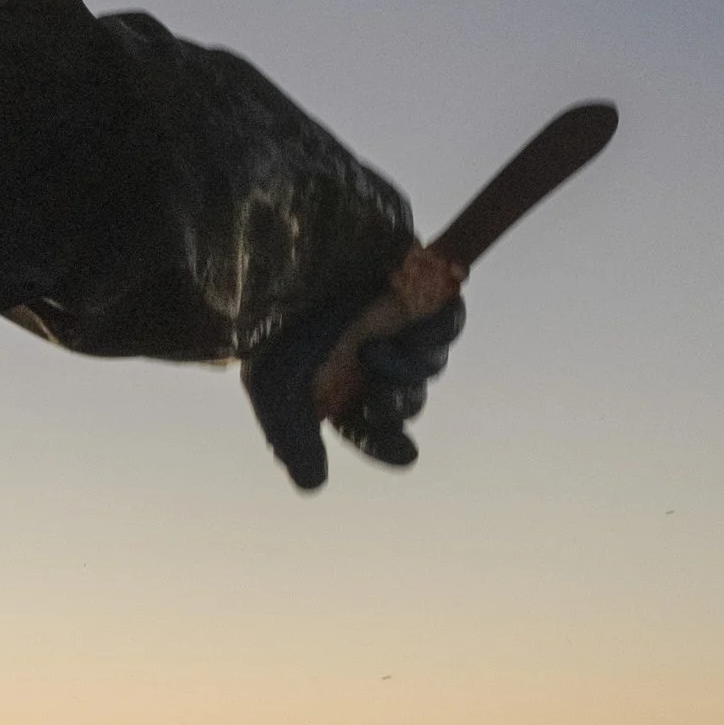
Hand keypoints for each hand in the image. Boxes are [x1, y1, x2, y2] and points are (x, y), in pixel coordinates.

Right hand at [245, 245, 466, 488]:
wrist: (290, 237)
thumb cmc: (275, 311)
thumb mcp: (275, 385)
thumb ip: (292, 437)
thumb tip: (312, 487)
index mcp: (327, 376)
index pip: (365, 424)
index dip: (385, 442)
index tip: (407, 456)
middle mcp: (362, 348)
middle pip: (404, 397)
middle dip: (399, 401)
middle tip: (384, 395)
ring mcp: (392, 316)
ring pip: (430, 361)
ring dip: (413, 363)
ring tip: (377, 346)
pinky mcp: (418, 282)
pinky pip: (448, 318)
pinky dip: (439, 324)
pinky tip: (414, 318)